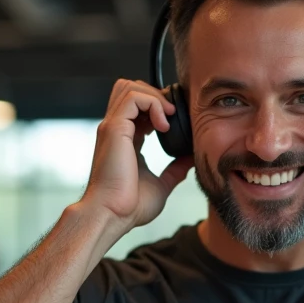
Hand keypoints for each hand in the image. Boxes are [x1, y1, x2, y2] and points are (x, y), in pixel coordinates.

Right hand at [81, 79, 195, 231]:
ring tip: (168, 118)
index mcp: (125, 139)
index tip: (175, 121)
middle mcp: (116, 129)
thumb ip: (175, 170)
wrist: (112, 215)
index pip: (138, 106)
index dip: (158, 106)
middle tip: (172, 115)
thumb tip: (191, 160)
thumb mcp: (161, 185)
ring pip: (130, 86)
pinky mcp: (114, 128)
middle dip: (155, 94)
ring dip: (154, 96)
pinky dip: (152, 104)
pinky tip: (163, 125)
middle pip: (130, 88)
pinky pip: (133, 97)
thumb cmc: (129, 207)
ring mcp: (113, 126)